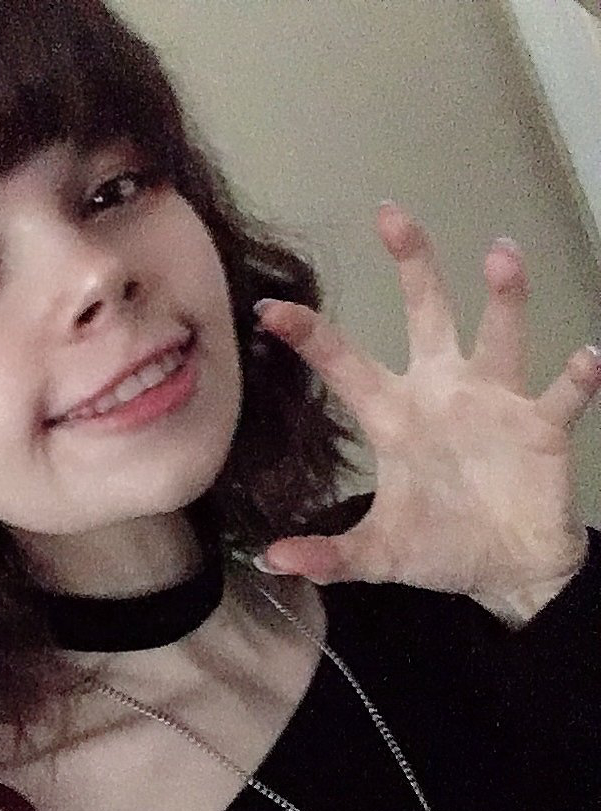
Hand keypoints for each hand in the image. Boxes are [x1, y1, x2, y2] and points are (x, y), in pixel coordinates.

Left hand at [254, 202, 600, 619]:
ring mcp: (496, 402)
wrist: (507, 567)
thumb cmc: (438, 546)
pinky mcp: (541, 426)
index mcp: (395, 416)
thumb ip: (329, 555)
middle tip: (393, 215)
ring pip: (500, 334)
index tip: (269, 309)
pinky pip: (562, 395)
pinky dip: (578, 378)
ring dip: (504, 298)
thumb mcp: (378, 555)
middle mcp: (443, 392)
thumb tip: (270, 561)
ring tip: (502, 256)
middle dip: (413, 265)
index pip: (346, 365)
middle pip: (427, 314)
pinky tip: (587, 359)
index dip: (310, 336)